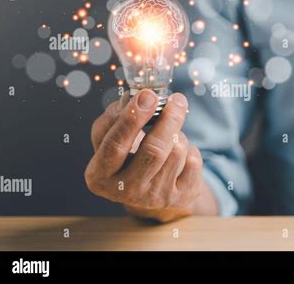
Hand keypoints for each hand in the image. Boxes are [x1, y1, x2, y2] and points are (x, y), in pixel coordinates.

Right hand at [84, 89, 217, 221]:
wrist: (150, 190)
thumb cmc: (127, 156)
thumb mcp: (110, 138)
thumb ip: (115, 117)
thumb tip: (139, 97)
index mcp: (100, 175)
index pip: (115, 145)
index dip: (132, 118)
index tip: (147, 95)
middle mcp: (126, 191)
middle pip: (153, 150)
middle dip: (167, 120)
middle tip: (176, 100)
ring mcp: (155, 198)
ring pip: (176, 151)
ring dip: (177, 133)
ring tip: (170, 133)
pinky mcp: (180, 198)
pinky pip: (193, 160)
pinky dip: (190, 148)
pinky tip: (179, 153)